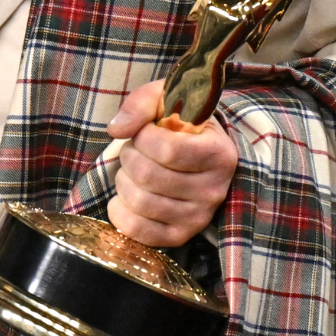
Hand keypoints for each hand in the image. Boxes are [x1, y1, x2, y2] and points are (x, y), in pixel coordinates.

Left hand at [106, 80, 239, 247]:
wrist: (198, 153)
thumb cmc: (180, 123)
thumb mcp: (167, 99)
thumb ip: (141, 104)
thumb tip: (116, 129)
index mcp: (219, 153)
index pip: (168, 151)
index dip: (142, 137)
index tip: (144, 131)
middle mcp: (214, 190)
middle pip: (149, 176)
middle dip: (129, 157)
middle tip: (134, 150)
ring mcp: (199, 217)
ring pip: (140, 202)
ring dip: (123, 181)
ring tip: (132, 171)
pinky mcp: (180, 236)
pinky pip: (138, 231)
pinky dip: (120, 212)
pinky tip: (124, 197)